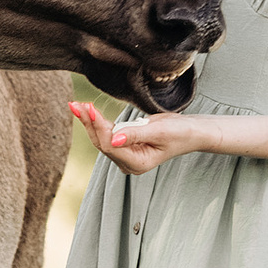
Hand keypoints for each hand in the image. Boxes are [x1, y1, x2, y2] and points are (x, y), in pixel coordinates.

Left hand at [72, 95, 199, 176]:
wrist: (191, 132)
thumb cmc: (180, 132)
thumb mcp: (159, 131)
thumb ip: (135, 134)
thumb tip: (114, 138)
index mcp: (138, 163)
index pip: (111, 145)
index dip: (99, 127)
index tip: (90, 108)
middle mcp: (129, 163)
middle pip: (102, 143)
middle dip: (89, 123)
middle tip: (75, 104)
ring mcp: (126, 155)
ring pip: (102, 138)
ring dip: (90, 121)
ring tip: (76, 105)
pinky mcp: (126, 145)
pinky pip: (108, 134)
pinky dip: (98, 122)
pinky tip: (87, 111)